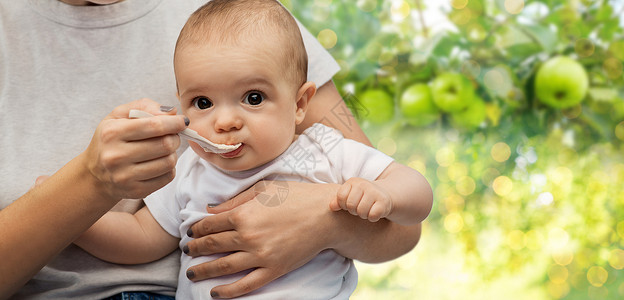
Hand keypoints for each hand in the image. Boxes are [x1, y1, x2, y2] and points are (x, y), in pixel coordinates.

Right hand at [81, 98, 187, 200]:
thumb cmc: (111, 139)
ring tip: (164, 150)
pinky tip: (159, 163)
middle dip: (175, 138)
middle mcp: (116, 156)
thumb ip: (145, 106)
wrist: (95, 174)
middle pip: (165, 144)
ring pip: (169, 162)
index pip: (154, 126)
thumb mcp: (119, 115)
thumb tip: (172, 113)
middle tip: (171, 136)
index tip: (182, 121)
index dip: (174, 123)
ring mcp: (125, 176)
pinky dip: (169, 168)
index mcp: (112, 133)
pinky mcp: (135, 191)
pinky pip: (167, 177)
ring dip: (173, 153)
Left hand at [183, 181, 340, 298]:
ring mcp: (261, 255)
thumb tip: (210, 209)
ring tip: (192, 273)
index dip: (196, 229)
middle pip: (212, 245)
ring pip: (223, 266)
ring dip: (203, 270)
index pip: (209, 224)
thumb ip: (235, 200)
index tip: (191, 233)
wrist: (327, 215)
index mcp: (244, 213)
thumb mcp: (264, 188)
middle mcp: (248, 235)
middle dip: (195, 249)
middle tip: (187, 250)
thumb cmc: (297, 196)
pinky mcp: (274, 269)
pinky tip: (215, 293)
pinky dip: (228, 291)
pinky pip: (245, 284)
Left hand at [331, 177, 391, 221]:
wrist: (384, 195)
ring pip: (361, 212)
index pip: (341, 197)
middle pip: (350, 205)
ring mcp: (375, 192)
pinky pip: (372, 215)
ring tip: (366, 210)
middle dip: (353, 211)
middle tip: (359, 208)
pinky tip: (374, 213)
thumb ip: (338, 200)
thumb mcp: (349, 196)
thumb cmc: (362, 197)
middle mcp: (364, 184)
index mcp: (353, 182)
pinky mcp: (384, 202)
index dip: (343, 205)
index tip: (348, 205)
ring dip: (363, 215)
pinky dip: (372, 218)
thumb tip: (331, 207)